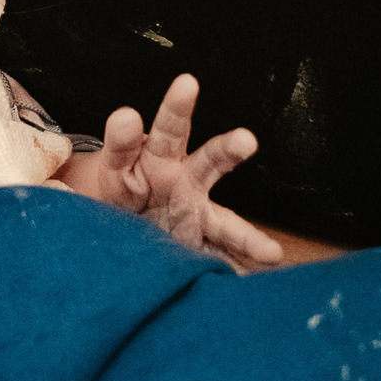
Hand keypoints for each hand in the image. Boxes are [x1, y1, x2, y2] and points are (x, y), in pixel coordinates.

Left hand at [97, 74, 282, 268]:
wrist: (122, 219)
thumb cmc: (118, 185)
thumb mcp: (109, 165)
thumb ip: (117, 146)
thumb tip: (118, 120)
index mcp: (155, 154)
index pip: (157, 131)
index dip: (164, 112)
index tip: (170, 93)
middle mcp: (184, 180)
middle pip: (211, 161)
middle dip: (229, 150)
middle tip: (245, 141)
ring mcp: (196, 215)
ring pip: (224, 224)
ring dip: (248, 239)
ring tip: (271, 253)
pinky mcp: (200, 244)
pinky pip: (223, 262)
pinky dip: (244, 275)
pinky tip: (263, 287)